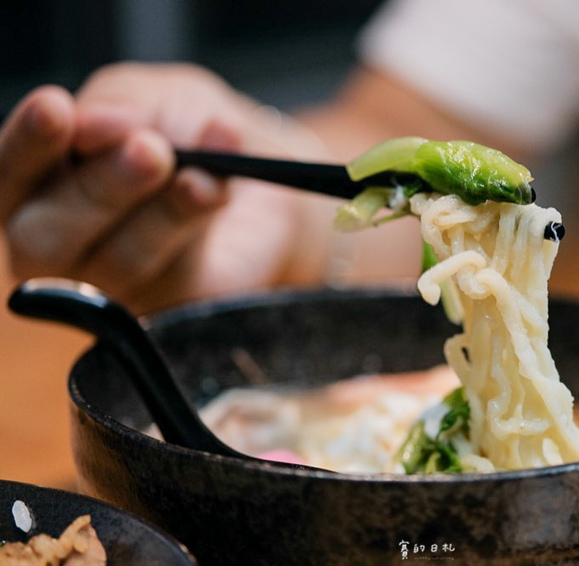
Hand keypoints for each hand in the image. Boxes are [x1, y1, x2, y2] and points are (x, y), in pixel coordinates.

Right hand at [0, 63, 302, 311]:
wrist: (266, 167)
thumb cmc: (190, 129)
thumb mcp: (156, 96)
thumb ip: (120, 105)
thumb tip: (90, 126)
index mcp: (41, 185)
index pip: (9, 178)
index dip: (27, 148)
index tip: (55, 110)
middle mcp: (65, 245)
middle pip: (47, 236)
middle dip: (100, 187)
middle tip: (150, 149)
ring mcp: (118, 285)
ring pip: (118, 261)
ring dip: (163, 209)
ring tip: (199, 171)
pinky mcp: (176, 307)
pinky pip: (178, 277)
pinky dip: (197, 224)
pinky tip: (215, 188)